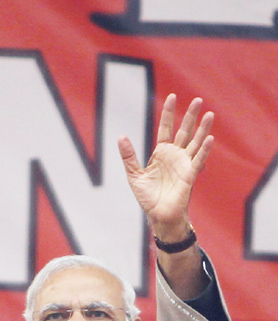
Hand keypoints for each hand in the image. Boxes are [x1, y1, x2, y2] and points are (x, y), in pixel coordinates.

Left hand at [118, 93, 212, 240]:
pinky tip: (209, 138)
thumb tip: (121, 137)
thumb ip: (129, 156)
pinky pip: (198, 160)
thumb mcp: (134, 175)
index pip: (166, 129)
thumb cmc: (147, 197)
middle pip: (184, 131)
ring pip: (195, 142)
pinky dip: (204, 150)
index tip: (171, 96)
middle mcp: (175, 155)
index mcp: (161, 153)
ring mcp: (184, 164)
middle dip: (190, 116)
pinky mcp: (190, 175)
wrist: (158, 214)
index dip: (168, 114)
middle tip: (197, 99)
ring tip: (209, 114)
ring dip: (202, 129)